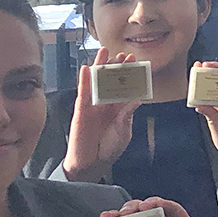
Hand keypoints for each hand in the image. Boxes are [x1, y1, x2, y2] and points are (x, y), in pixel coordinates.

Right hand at [62, 46, 142, 182]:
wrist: (92, 164)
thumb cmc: (108, 148)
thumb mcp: (123, 131)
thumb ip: (127, 116)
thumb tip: (137, 99)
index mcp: (118, 107)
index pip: (124, 86)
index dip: (129, 74)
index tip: (136, 60)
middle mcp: (105, 104)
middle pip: (111, 80)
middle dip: (116, 67)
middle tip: (123, 53)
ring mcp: (93, 106)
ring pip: (96, 82)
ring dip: (99, 67)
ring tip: (104, 52)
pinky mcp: (81, 111)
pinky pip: (83, 93)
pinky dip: (84, 80)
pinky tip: (86, 69)